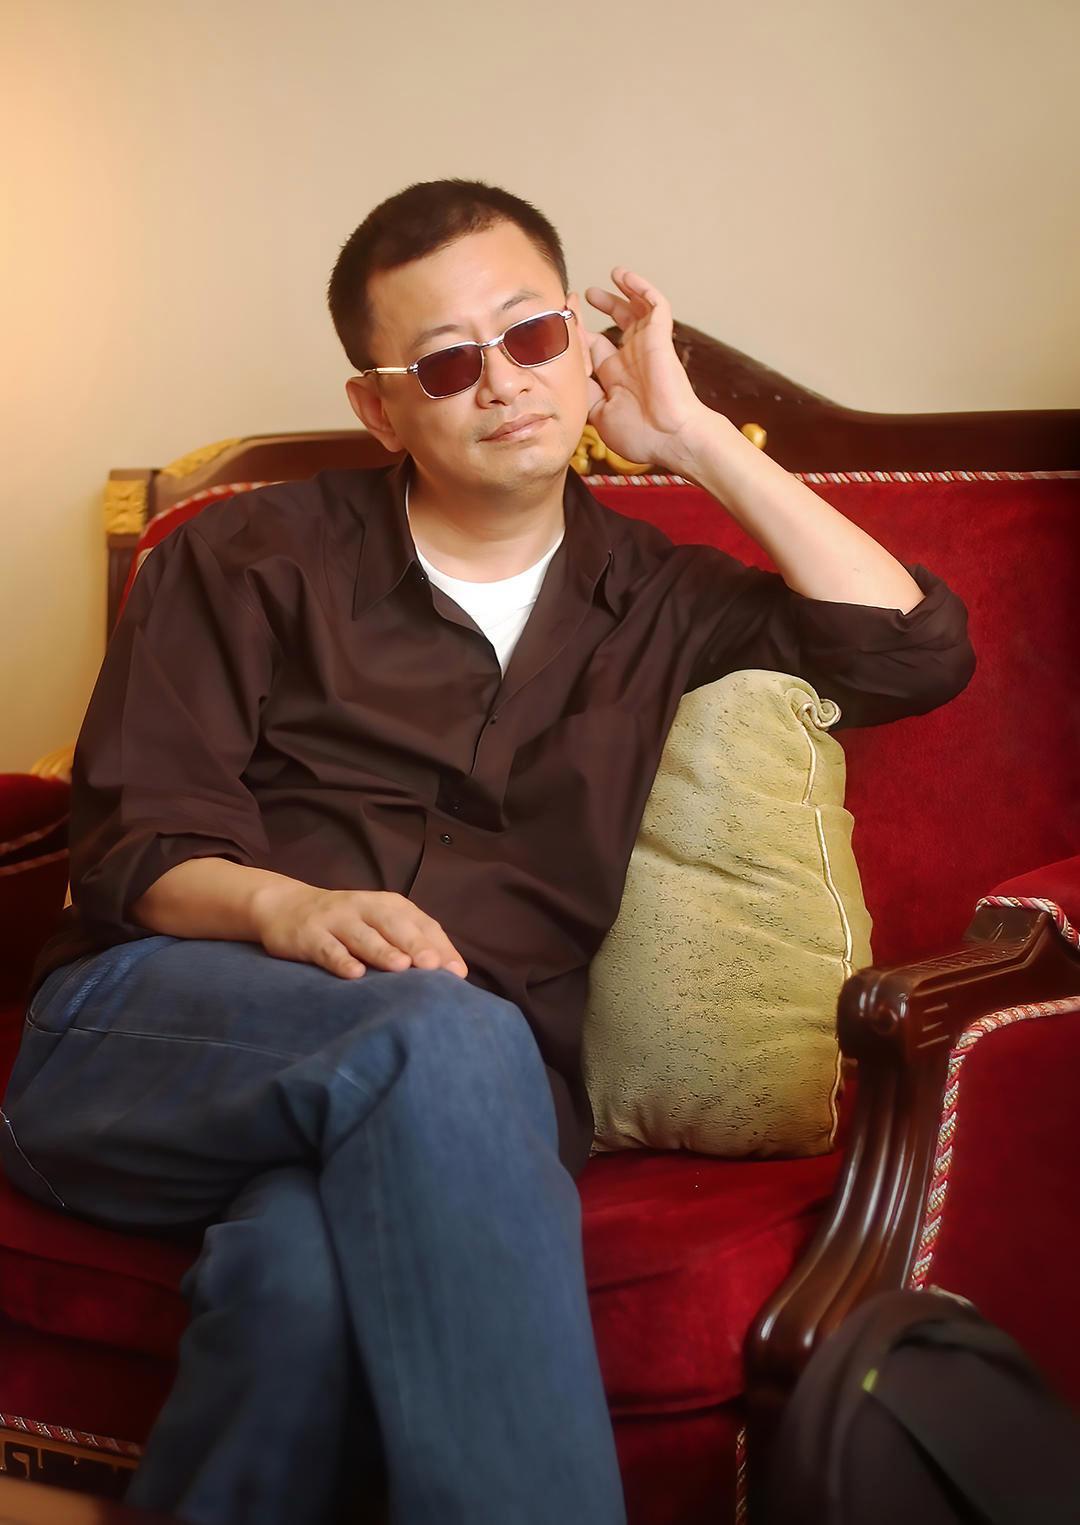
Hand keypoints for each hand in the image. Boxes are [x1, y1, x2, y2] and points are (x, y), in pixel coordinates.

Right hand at [251, 884, 468, 981]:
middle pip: (394, 925)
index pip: (421, 923)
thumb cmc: (346, 923)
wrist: (285, 906)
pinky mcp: (309, 935)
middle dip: (415, 945)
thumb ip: (409, 942)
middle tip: (434, 966)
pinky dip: (340, 960)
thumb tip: (450, 973)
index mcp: (389, 905)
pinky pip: (327, 948)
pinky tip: (354, 974)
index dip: (440, 946)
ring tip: (401, 967)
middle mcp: (365, 907)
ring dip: (382, 950)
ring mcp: (336, 920)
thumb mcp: (378, 923)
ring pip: (362, 935)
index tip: (457, 973)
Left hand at [584, 268, 712, 471]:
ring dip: (618, 295)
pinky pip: (654, 304)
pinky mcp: (660, 336)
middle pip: (612, 327)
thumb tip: (564, 371)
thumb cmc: (639, 435)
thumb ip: (583, 390)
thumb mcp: (598, 413)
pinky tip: (624, 276)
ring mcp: (645, 346)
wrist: (669, 437)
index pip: (593, 347)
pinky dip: (641, 288)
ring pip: (634, 311)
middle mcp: (630, 359)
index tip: (562, 318)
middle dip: (596, 312)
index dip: (579, 332)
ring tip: (605, 279)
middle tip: (576, 298)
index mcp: (615, 378)